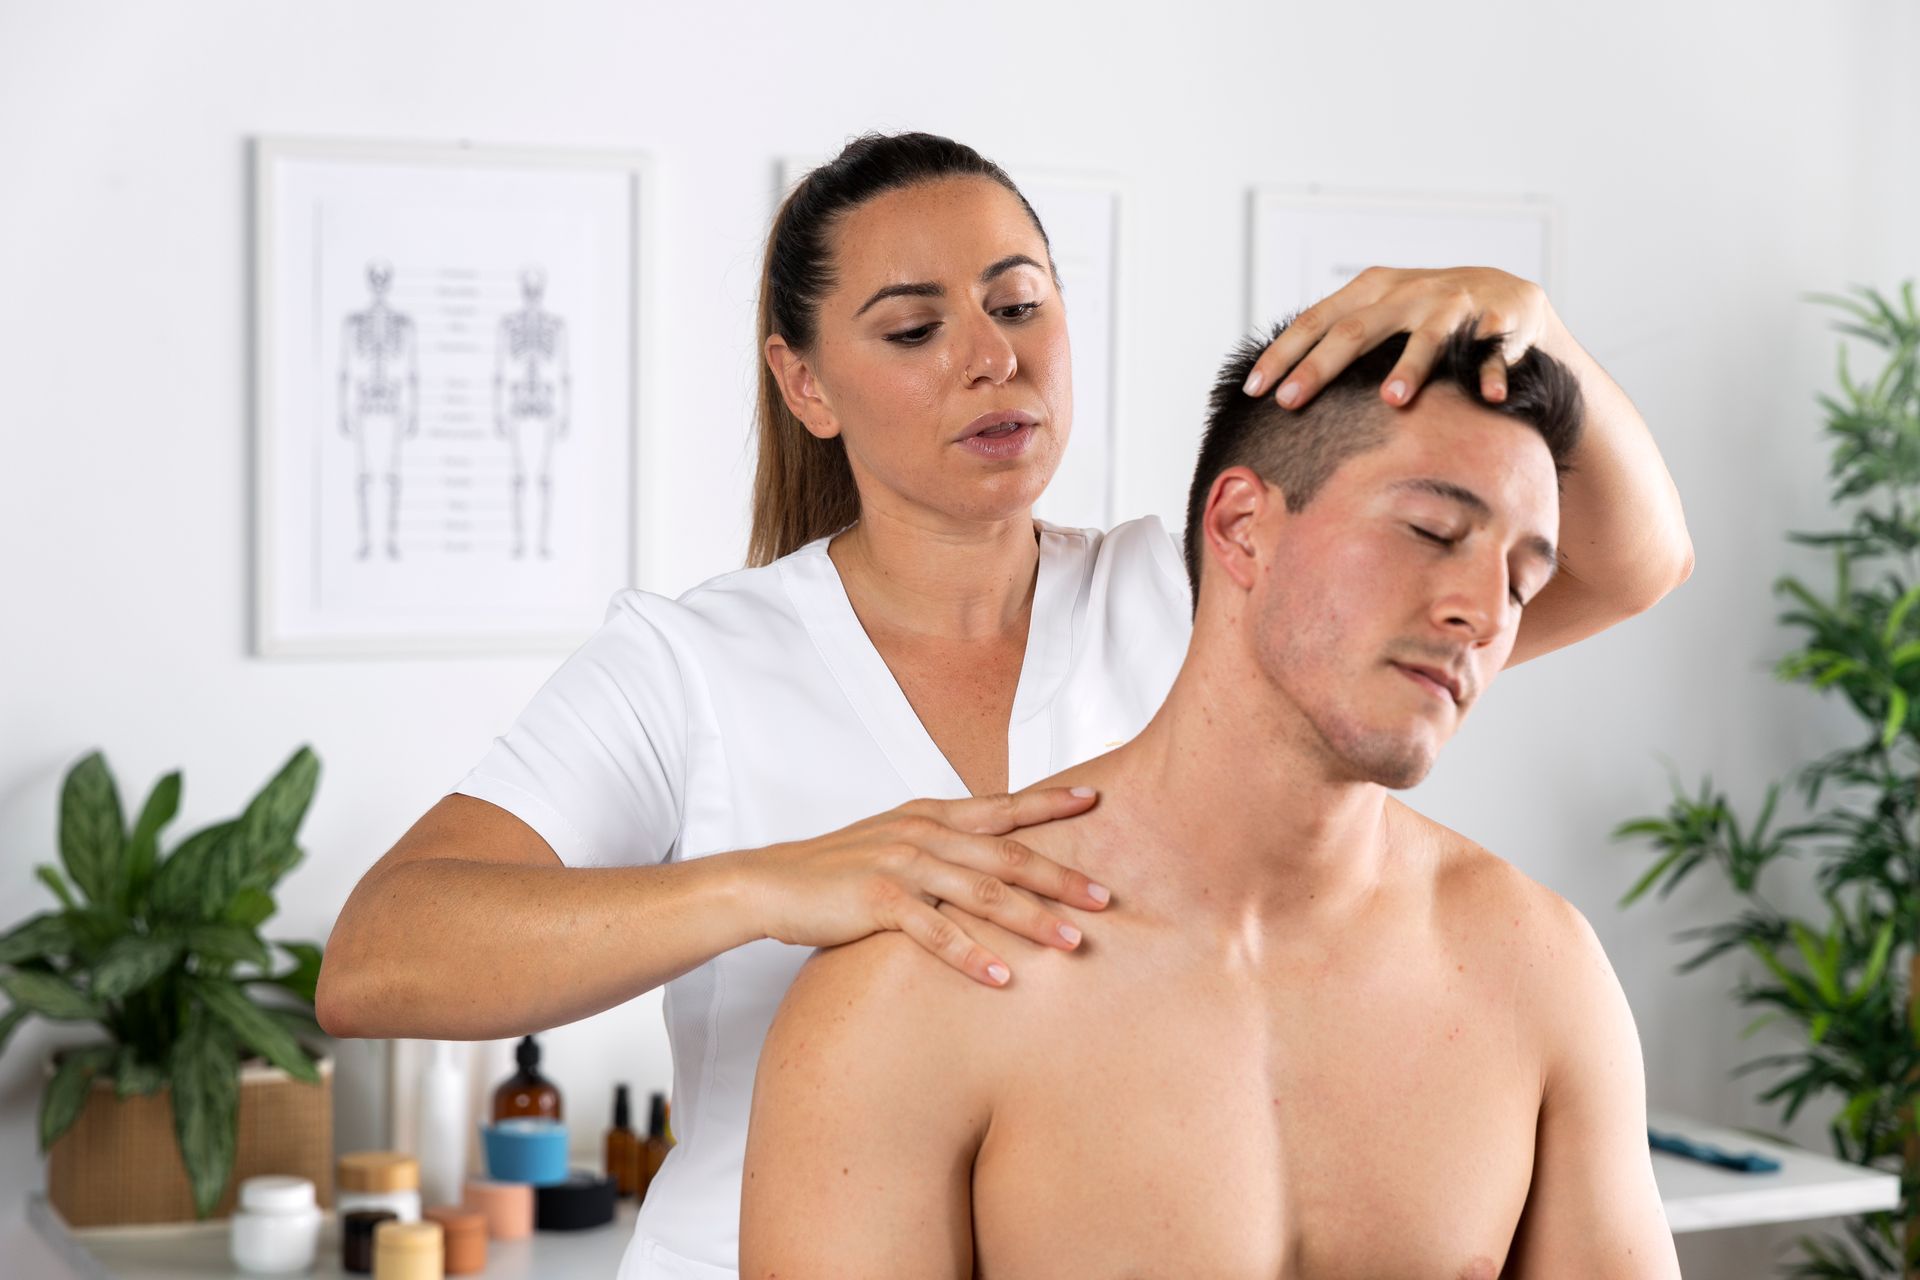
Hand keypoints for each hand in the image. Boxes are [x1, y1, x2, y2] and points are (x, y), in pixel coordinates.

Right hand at [744, 786, 1110, 985]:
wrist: (771, 883)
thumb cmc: (837, 871)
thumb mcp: (896, 844)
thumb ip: (943, 846)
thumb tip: (991, 862)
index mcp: (931, 816)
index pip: (1004, 807)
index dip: (1052, 803)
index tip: (1096, 800)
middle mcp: (923, 834)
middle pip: (1008, 855)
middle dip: (1061, 877)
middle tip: (1106, 897)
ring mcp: (901, 865)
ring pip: (982, 892)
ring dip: (1031, 919)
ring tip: (1072, 943)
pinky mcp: (878, 901)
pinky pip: (935, 931)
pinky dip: (971, 955)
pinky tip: (1001, 977)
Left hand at [1242, 266, 1550, 409]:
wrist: (1509, 299)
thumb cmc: (1427, 317)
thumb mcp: (1380, 315)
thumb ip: (1337, 339)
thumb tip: (1274, 387)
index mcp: (1372, 290)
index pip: (1316, 321)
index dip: (1282, 354)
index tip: (1254, 390)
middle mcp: (1408, 293)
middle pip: (1356, 330)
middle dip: (1320, 366)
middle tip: (1290, 400)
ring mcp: (1454, 306)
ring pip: (1428, 337)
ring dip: (1411, 366)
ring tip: (1394, 398)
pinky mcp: (1497, 323)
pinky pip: (1491, 352)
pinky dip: (1491, 374)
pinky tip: (1489, 399)